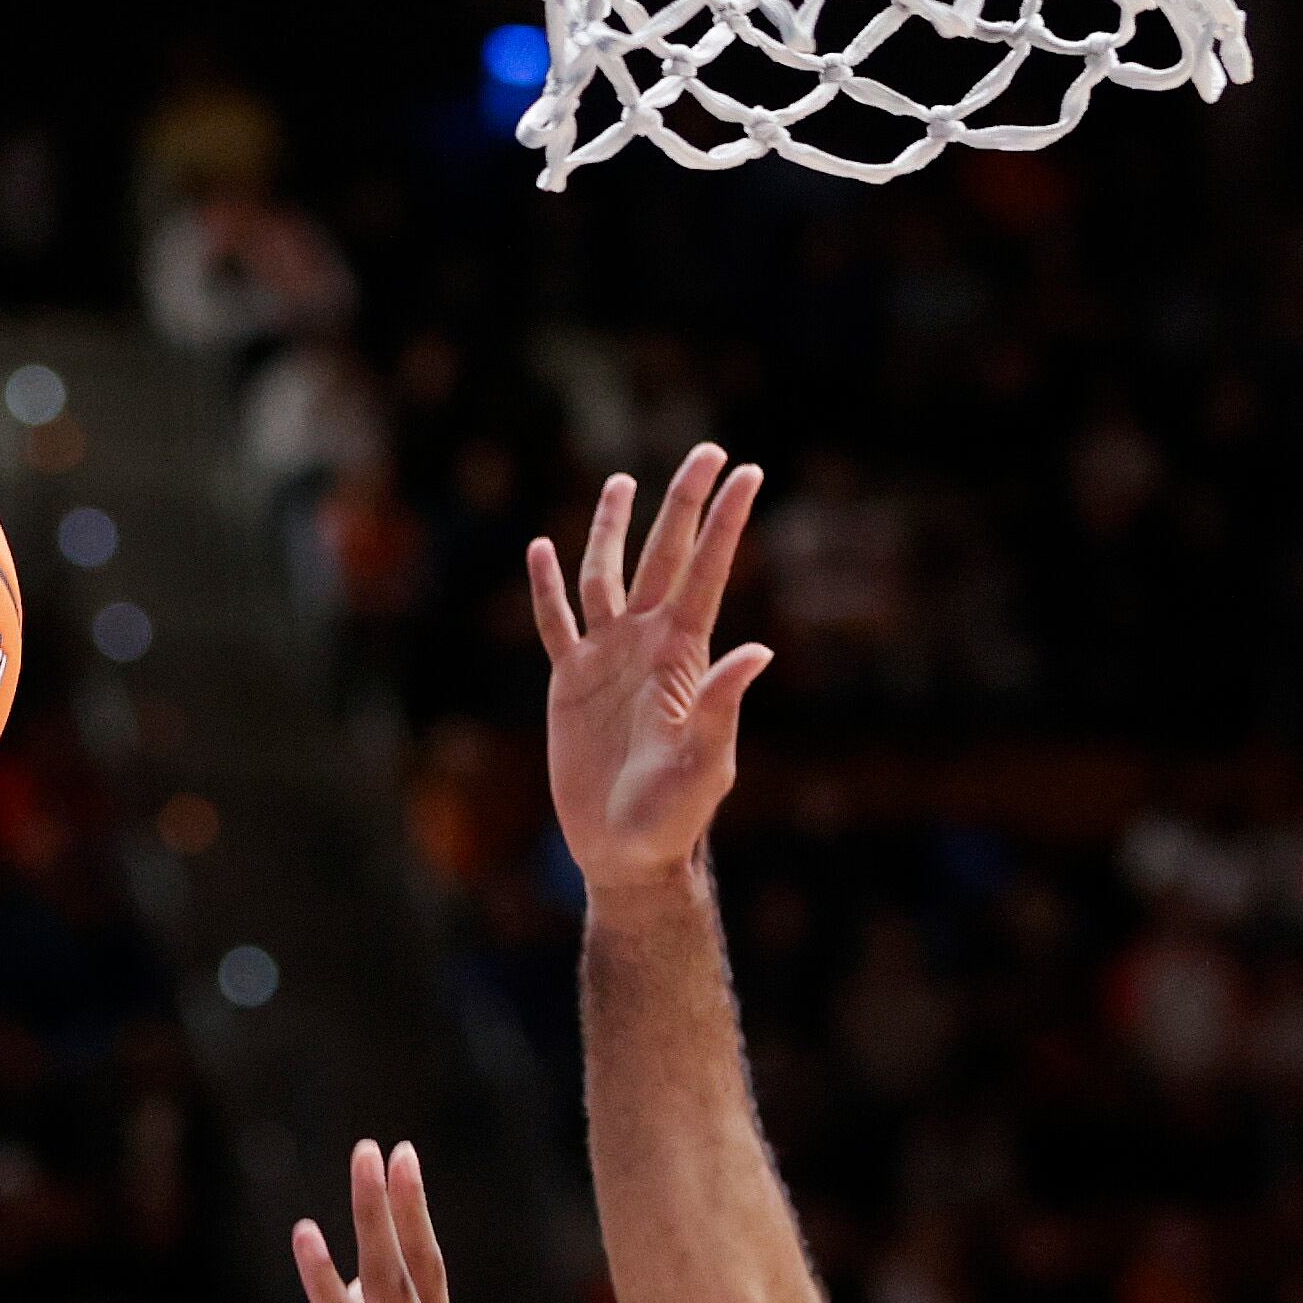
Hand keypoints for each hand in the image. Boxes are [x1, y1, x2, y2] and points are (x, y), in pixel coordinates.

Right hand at [528, 445, 770, 901]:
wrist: (625, 853)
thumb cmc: (673, 816)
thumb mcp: (705, 764)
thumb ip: (723, 705)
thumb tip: (759, 650)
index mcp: (683, 656)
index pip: (708, 572)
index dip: (726, 521)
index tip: (747, 471)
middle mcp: (647, 645)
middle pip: (665, 556)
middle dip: (684, 503)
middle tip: (708, 450)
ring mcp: (607, 659)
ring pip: (606, 575)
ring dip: (613, 529)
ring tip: (622, 482)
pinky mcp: (570, 683)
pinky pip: (555, 622)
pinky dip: (548, 586)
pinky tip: (543, 550)